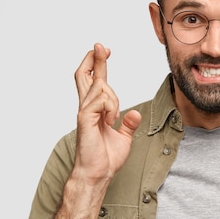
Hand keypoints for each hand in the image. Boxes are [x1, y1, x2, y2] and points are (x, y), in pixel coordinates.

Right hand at [72, 43, 140, 185]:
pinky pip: (101, 99)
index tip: (105, 51)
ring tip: (113, 118)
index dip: (98, 65)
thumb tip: (135, 114)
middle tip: (100, 45)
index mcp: (95, 110)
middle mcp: (87, 107)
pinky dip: (111, 107)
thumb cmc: (106, 158)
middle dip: (94, 59)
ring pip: (101, 86)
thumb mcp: (124, 138)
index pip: (94, 82)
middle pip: (85, 75)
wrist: (98, 173)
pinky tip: (110, 121)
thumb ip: (128, 124)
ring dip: (113, 98)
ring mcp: (84, 111)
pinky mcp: (84, 117)